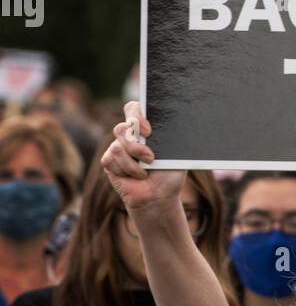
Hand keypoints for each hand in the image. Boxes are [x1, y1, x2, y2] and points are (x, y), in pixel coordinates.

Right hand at [101, 101, 185, 215]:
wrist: (160, 196)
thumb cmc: (169, 174)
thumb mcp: (176, 153)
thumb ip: (170, 137)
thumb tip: (171, 124)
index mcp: (145, 128)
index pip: (133, 109)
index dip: (136, 114)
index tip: (149, 131)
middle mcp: (129, 135)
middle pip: (121, 127)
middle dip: (135, 144)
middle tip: (150, 157)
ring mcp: (118, 148)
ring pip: (117, 146)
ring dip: (134, 162)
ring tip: (145, 171)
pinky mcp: (109, 162)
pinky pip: (111, 159)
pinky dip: (126, 170)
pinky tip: (135, 177)